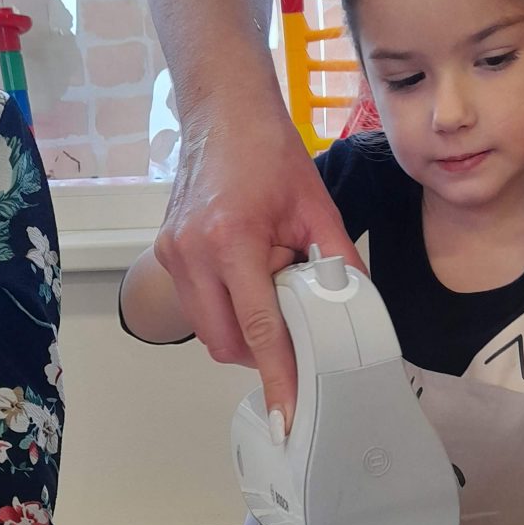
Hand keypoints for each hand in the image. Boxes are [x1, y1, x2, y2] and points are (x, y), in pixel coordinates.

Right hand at [154, 92, 365, 430]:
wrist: (222, 109)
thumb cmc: (269, 149)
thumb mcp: (316, 205)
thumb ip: (338, 262)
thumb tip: (356, 309)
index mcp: (232, 240)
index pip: (260, 330)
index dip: (278, 377)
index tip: (287, 415)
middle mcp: (193, 252)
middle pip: (227, 343)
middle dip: (261, 354)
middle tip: (293, 331)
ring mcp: (174, 254)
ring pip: (208, 331)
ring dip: (242, 333)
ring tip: (269, 294)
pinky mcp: (167, 253)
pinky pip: (198, 306)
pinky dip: (226, 310)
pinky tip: (248, 280)